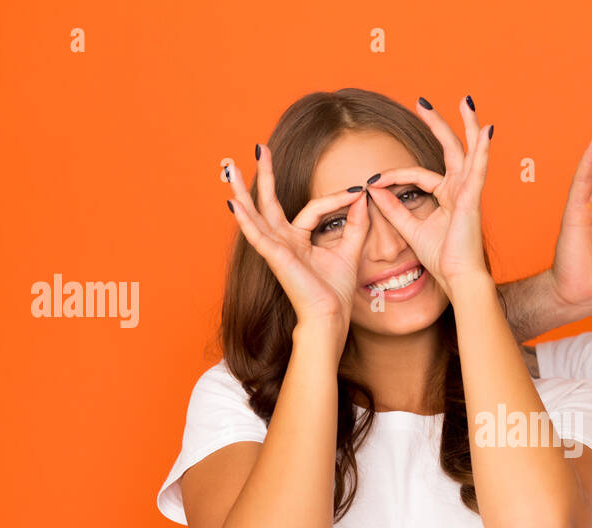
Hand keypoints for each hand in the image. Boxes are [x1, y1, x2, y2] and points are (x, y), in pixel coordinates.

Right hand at [225, 145, 369, 340]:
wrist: (330, 316)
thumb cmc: (335, 292)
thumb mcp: (350, 251)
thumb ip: (355, 225)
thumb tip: (362, 198)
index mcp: (298, 240)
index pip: (314, 208)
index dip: (336, 199)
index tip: (358, 191)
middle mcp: (283, 241)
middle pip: (269, 202)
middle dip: (265, 175)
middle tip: (260, 148)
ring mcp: (275, 248)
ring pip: (255, 213)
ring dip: (242, 190)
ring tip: (229, 168)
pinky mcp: (274, 257)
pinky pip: (257, 235)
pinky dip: (245, 220)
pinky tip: (233, 203)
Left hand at [364, 96, 491, 297]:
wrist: (458, 278)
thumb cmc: (442, 259)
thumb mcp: (410, 229)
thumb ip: (393, 209)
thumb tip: (375, 191)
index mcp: (447, 197)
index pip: (419, 175)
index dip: (395, 175)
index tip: (374, 180)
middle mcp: (460, 190)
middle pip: (450, 149)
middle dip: (437, 124)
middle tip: (423, 102)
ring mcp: (469, 192)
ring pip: (468, 150)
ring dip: (467, 125)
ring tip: (465, 101)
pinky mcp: (473, 198)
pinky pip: (479, 168)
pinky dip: (482, 148)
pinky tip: (485, 130)